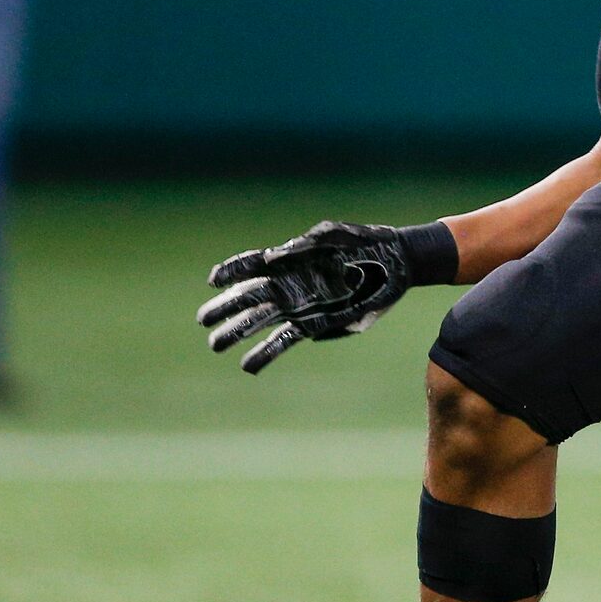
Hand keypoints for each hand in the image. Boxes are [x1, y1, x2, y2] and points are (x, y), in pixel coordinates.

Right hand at [197, 220, 442, 373]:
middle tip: (202, 321)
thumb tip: (272, 257)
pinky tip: (248, 366)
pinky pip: (285, 340)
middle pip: (249, 296)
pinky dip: (266, 352)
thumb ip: (304, 246)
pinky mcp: (316, 324)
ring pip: (261, 320)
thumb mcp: (334, 235)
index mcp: (291, 258)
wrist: (397, 263)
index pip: (252, 264)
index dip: (231, 271)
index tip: (213, 281)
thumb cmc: (364, 241)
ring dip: (238, 333)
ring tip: (216, 345)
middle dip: (225, 309)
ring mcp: (301, 305)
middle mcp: (290, 283)